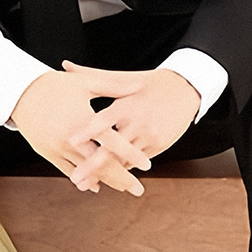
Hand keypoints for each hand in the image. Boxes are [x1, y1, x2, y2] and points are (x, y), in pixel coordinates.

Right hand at [10, 69, 148, 194]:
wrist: (19, 92)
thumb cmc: (54, 85)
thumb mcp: (85, 83)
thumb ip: (114, 87)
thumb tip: (140, 86)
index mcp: (82, 120)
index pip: (112, 142)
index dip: (131, 154)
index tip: (147, 165)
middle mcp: (70, 139)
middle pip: (101, 164)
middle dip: (122, 179)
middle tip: (139, 190)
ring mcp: (58, 148)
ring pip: (86, 172)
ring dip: (105, 181)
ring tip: (122, 188)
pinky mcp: (48, 153)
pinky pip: (69, 171)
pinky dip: (84, 180)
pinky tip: (97, 185)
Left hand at [61, 62, 200, 191]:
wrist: (186, 89)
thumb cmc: (148, 82)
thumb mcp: (123, 78)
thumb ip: (92, 75)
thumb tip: (65, 66)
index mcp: (126, 106)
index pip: (104, 120)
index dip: (88, 132)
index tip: (71, 141)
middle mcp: (137, 124)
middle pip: (113, 149)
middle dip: (93, 165)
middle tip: (76, 178)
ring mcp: (149, 137)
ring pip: (125, 161)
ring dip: (105, 174)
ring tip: (85, 185)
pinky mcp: (158, 146)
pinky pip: (136, 162)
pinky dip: (122, 170)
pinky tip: (106, 180)